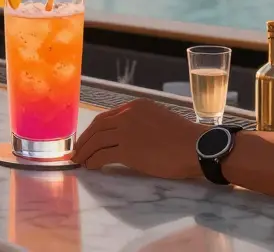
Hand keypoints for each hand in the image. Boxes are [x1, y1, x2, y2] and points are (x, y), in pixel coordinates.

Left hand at [72, 98, 205, 178]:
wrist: (196, 147)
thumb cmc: (184, 137)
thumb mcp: (158, 119)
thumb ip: (141, 122)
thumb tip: (127, 135)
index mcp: (135, 106)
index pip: (107, 117)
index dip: (94, 129)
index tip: (87, 138)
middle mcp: (127, 115)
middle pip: (98, 127)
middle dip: (84, 140)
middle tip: (77, 150)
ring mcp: (126, 131)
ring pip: (97, 140)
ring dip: (85, 151)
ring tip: (80, 161)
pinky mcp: (127, 149)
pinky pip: (103, 155)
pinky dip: (93, 160)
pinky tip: (91, 166)